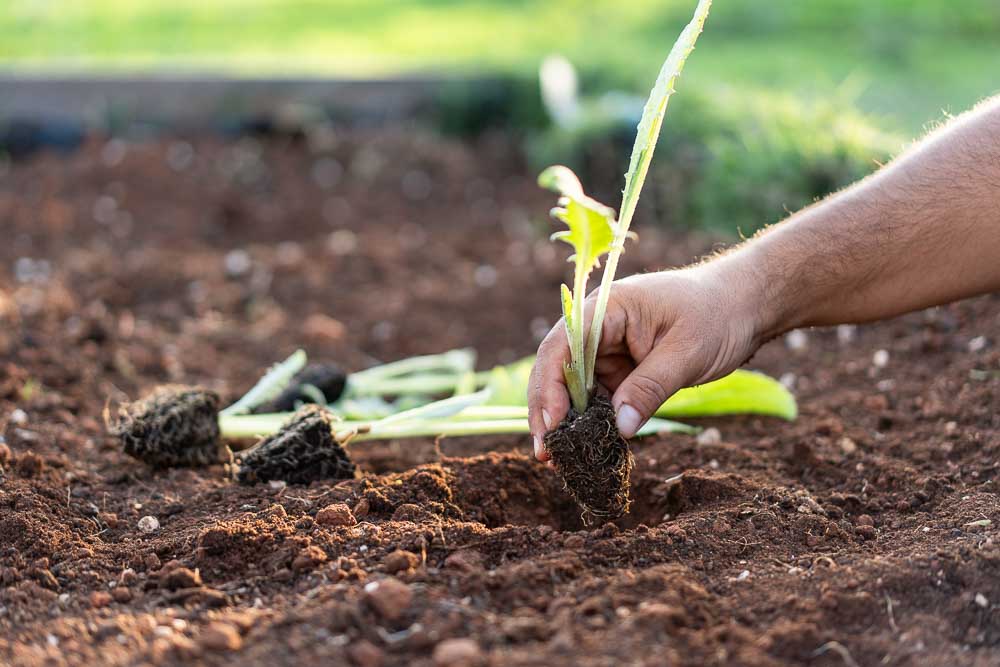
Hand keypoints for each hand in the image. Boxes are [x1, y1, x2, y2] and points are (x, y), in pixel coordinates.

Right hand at [527, 262, 767, 459]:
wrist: (742, 307)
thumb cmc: (716, 316)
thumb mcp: (686, 352)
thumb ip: (650, 388)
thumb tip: (620, 429)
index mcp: (606, 309)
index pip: (562, 346)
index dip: (550, 386)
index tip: (552, 424)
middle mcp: (596, 328)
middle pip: (557, 370)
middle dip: (549, 411)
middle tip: (545, 454)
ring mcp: (605, 351)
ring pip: (572, 390)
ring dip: (566, 423)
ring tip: (559, 460)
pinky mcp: (618, 371)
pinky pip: (596, 399)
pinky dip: (590, 424)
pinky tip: (585, 450)